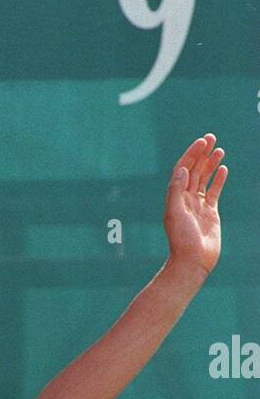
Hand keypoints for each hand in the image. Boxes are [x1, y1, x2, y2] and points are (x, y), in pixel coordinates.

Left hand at [163, 133, 227, 277]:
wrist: (192, 261)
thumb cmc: (181, 239)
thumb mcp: (174, 212)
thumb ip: (177, 190)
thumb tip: (182, 169)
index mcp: (175, 197)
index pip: (183, 170)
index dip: (191, 155)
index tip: (202, 142)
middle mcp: (186, 199)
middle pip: (194, 171)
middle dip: (202, 154)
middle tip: (211, 138)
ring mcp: (198, 205)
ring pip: (204, 179)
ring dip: (211, 163)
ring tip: (219, 149)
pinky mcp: (210, 213)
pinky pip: (214, 192)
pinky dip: (218, 180)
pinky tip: (223, 168)